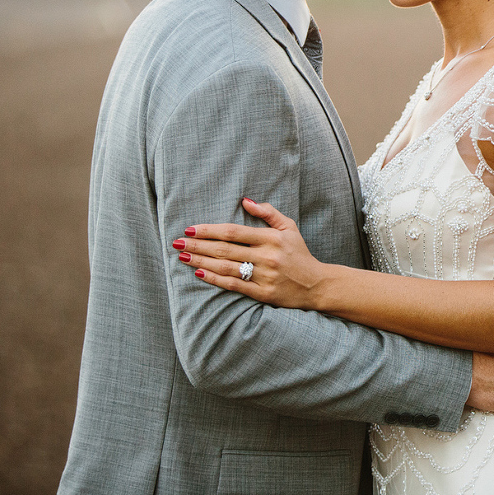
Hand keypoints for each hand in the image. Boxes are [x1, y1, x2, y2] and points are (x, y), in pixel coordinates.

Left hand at [174, 198, 326, 308]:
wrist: (316, 285)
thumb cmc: (299, 254)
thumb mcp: (289, 228)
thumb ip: (268, 213)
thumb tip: (245, 201)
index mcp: (272, 238)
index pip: (234, 232)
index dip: (210, 230)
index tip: (190, 229)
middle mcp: (267, 256)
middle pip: (225, 249)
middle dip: (198, 245)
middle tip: (177, 242)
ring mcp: (264, 276)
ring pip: (226, 267)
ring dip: (201, 261)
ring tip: (183, 256)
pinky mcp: (263, 293)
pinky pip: (234, 285)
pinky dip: (215, 279)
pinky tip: (199, 272)